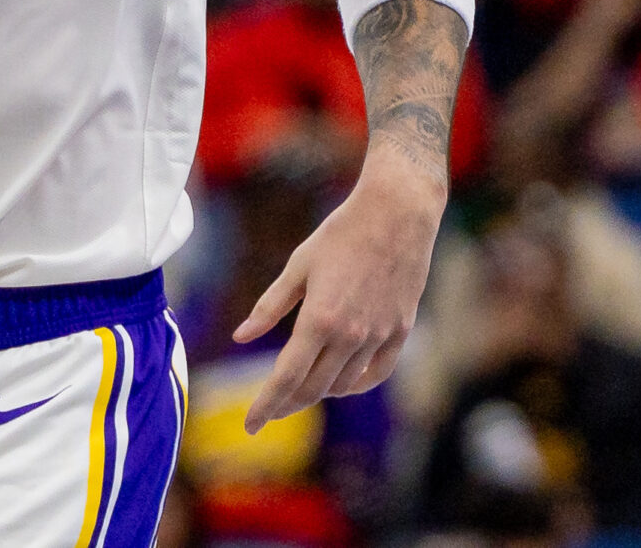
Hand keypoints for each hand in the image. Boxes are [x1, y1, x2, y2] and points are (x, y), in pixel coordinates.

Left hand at [231, 149, 445, 432]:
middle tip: (268, 411)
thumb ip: (269, 306)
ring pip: (343, 385)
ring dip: (318, 393)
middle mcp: (350, 336)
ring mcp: (378, 336)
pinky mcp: (400, 332)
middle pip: (313, 388)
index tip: (250, 425)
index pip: (287, 378)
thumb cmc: (340, 234)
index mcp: (319, 319)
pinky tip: (340, 382)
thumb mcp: (298, 266)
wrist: (396, 216)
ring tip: (298, 390)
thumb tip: (241, 337)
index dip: (266, 405)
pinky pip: (375, 374)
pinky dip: (354, 384)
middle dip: (286, 404)